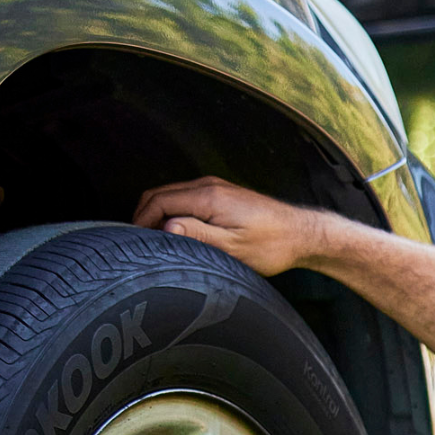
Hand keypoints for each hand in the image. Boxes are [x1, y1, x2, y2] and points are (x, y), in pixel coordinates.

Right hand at [133, 176, 335, 275]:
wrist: (301, 234)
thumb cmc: (271, 246)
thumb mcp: (233, 248)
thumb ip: (197, 236)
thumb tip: (165, 227)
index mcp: (208, 197)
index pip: (157, 201)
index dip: (140, 221)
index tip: (134, 243)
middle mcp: (208, 186)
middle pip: (159, 194)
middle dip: (142, 216)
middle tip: (137, 244)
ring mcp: (215, 187)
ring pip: (171, 195)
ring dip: (157, 214)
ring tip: (151, 242)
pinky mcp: (221, 195)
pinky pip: (185, 198)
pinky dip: (172, 212)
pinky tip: (173, 234)